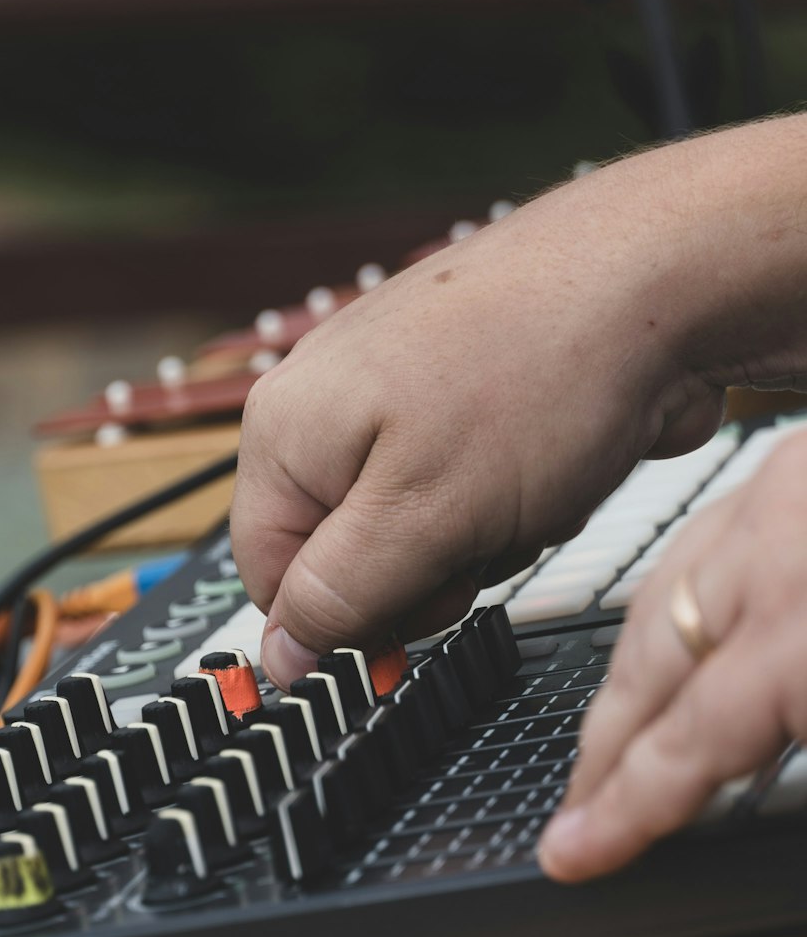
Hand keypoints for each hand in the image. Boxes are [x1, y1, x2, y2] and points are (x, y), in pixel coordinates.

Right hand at [232, 148, 729, 688]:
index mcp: (287, 430)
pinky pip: (469, 490)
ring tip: (527, 486)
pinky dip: (513, 498)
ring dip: (482, 537)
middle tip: (479, 538)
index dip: (343, 619)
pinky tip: (550, 463)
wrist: (663, 278)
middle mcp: (329, 402)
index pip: (272, 580)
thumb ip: (341, 598)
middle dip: (425, 571)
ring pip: (420, 529)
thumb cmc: (540, 376)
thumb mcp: (423, 521)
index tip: (412, 620)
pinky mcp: (464, 391)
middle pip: (351, 556)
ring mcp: (399, 391)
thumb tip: (281, 657)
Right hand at [537, 429, 806, 881]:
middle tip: (574, 807)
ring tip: (607, 739)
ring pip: (660, 600)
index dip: (623, 810)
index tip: (572, 854)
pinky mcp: (793, 467)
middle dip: (603, 748)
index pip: (683, 741)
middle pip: (648, 666)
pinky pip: (704, 545)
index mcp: (804, 626)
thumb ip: (794, 726)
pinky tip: (673, 635)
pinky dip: (674, 604)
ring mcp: (781, 494)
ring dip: (628, 676)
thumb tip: (730, 771)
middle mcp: (777, 549)